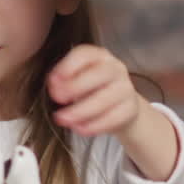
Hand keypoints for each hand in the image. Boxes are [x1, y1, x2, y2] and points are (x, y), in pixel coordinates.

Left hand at [47, 44, 177, 179]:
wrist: (117, 105)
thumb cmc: (89, 89)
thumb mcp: (75, 78)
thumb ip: (65, 80)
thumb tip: (55, 87)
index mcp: (98, 55)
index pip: (84, 54)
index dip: (67, 67)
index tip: (52, 82)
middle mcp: (115, 68)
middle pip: (99, 74)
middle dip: (74, 87)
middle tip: (57, 100)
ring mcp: (126, 87)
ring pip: (105, 99)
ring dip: (81, 111)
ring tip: (63, 119)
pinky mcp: (131, 108)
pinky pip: (114, 117)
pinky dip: (94, 125)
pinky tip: (79, 128)